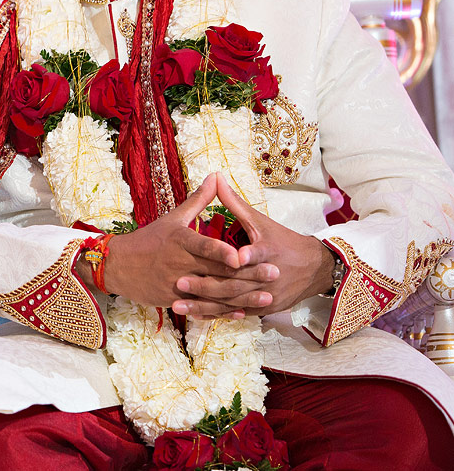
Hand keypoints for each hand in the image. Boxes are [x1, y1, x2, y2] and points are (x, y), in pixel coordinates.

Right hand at [103, 173, 277, 316]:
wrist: (117, 266)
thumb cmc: (148, 240)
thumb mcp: (171, 218)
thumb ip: (197, 201)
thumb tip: (215, 177)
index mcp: (179, 241)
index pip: (203, 246)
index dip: (221, 252)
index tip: (242, 256)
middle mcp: (179, 263)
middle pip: (217, 271)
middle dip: (248, 273)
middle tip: (275, 272)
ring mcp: (177, 284)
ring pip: (215, 293)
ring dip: (243, 296)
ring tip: (268, 295)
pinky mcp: (175, 300)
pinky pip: (203, 308)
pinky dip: (223, 312)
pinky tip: (243, 312)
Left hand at [176, 173, 334, 317]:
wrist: (315, 269)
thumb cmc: (282, 240)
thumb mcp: (260, 221)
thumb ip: (234, 202)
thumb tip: (215, 177)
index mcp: (269, 251)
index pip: (259, 253)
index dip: (249, 254)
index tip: (235, 256)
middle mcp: (269, 277)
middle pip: (236, 283)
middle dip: (208, 285)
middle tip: (180, 282)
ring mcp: (267, 296)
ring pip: (232, 302)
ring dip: (204, 305)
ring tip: (178, 305)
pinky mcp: (264, 309)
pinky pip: (237, 313)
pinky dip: (216, 315)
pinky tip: (194, 315)